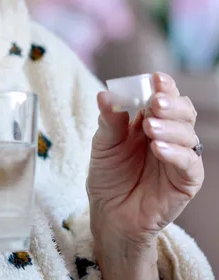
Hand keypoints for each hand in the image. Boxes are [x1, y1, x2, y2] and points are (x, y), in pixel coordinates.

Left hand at [88, 72, 203, 246]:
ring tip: (150, 128)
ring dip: (170, 127)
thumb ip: (109, 121)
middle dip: (170, 103)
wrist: (109, 214)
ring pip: (188, 133)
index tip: (156, 78)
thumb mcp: (103, 144)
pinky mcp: (186, 180)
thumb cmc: (108, 175)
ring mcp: (179, 156)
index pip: (164, 96)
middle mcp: (169, 134)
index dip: (164, 85)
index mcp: (150, 119)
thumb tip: (105, 94)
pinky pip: (189, 162)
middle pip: (183, 110)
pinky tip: (158, 148)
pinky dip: (175, 153)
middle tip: (155, 103)